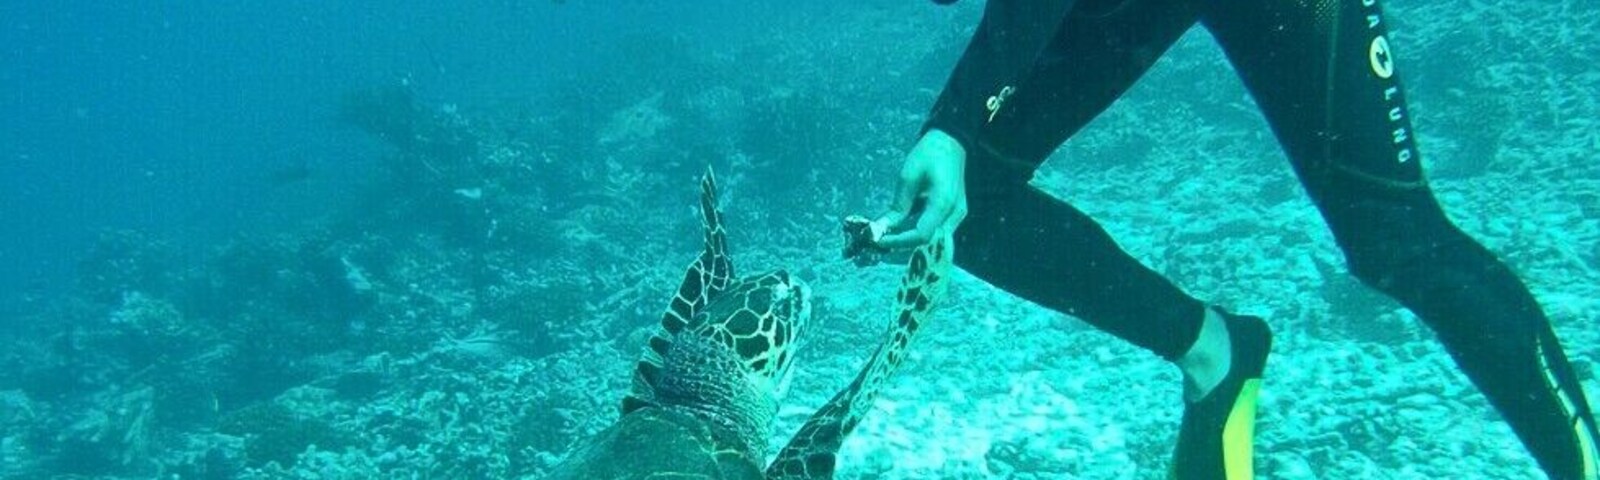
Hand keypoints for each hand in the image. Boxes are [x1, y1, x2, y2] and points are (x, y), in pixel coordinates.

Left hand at [873, 129, 967, 249]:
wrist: (950, 142)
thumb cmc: (928, 154)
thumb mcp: (908, 177)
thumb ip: (898, 206)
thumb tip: (881, 227)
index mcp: (943, 203)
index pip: (921, 234)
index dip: (900, 241)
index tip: (879, 240)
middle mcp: (954, 214)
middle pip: (928, 241)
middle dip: (903, 244)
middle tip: (882, 240)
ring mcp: (957, 215)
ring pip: (933, 239)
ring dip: (911, 240)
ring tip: (889, 236)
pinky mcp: (955, 213)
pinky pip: (937, 230)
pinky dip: (919, 232)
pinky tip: (902, 229)